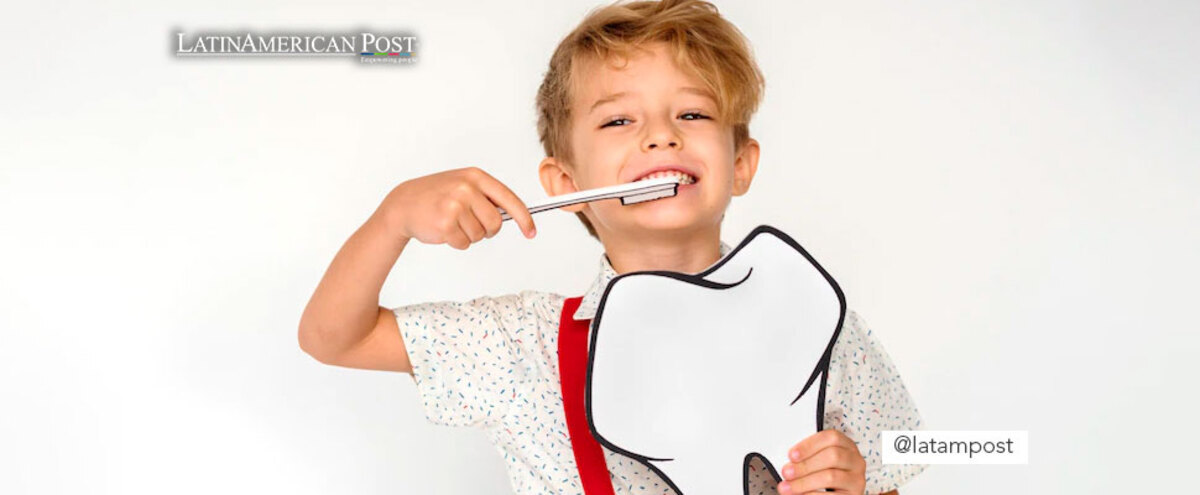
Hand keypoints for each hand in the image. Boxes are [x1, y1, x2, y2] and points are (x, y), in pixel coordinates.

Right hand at [378, 166, 536, 248]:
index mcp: (476, 176)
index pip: (509, 199)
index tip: (531, 232)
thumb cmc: (437, 196)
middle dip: (487, 230)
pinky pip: (464, 243)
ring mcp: (455, 204)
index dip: (524, 218)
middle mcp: (467, 188)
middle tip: (470, 223)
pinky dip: (457, 242)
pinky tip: (445, 230)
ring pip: (480, 235)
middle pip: (496, 223)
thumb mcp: (463, 186)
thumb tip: (516, 216)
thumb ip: (487, 197)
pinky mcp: (445, 223)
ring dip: (469, 235)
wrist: (404, 204)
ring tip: (452, 222)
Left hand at [776, 429, 866, 493]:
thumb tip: (787, 461)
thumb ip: (808, 456)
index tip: (791, 455)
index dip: (809, 445)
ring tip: (787, 487)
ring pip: (831, 476)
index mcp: (846, 445)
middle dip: (805, 465)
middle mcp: (855, 460)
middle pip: (832, 456)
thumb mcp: (819, 461)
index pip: (831, 438)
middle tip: (786, 472)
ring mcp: (856, 479)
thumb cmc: (824, 474)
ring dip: (804, 482)